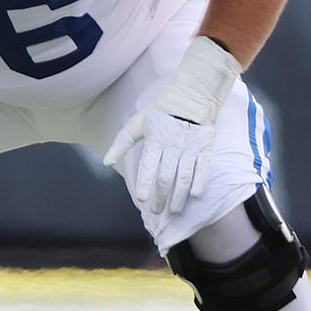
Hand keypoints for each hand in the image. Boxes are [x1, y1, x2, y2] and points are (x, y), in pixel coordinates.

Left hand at [101, 36, 240, 216]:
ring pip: (184, 176)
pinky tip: (194, 195)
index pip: (148, 165)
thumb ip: (121, 143)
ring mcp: (190, 147)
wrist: (190, 98)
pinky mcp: (205, 148)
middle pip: (166, 176)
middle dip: (161, 196)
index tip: (142, 199)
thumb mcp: (136, 125)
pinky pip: (203, 168)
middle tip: (157, 211)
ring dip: (179, 196)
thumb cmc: (159, 114)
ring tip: (173, 210)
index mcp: (155, 140)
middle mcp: (172, 145)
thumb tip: (106, 162)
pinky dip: (200, 182)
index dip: (145, 183)